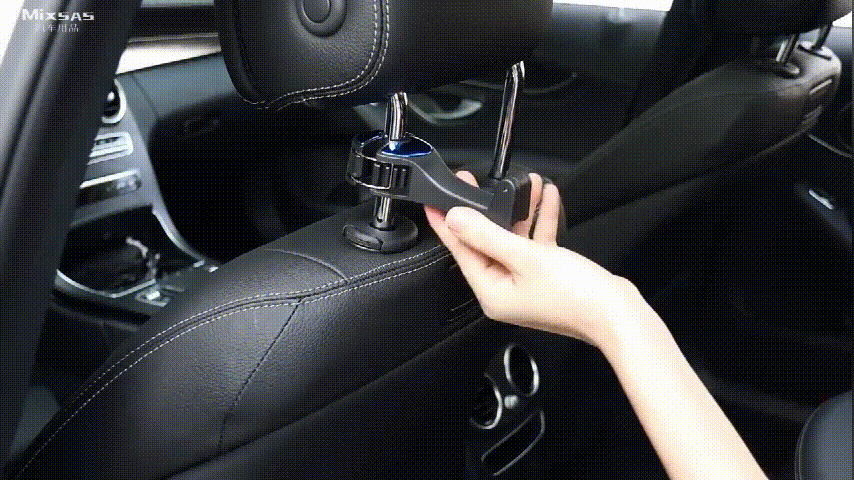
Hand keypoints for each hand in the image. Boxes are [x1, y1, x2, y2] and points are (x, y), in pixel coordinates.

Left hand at [424, 171, 648, 347]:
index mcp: (491, 292)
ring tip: (524, 182)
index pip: (461, 252)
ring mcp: (526, 282)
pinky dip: (540, 221)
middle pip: (485, 242)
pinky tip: (546, 197)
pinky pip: (536, 243)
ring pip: (513, 239)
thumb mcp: (525, 258)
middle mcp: (505, 289)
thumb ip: (488, 235)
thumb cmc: (575, 295)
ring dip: (519, 210)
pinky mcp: (547, 274)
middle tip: (474, 182)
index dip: (447, 224)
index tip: (434, 202)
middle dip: (487, 209)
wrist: (618, 314)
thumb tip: (456, 219)